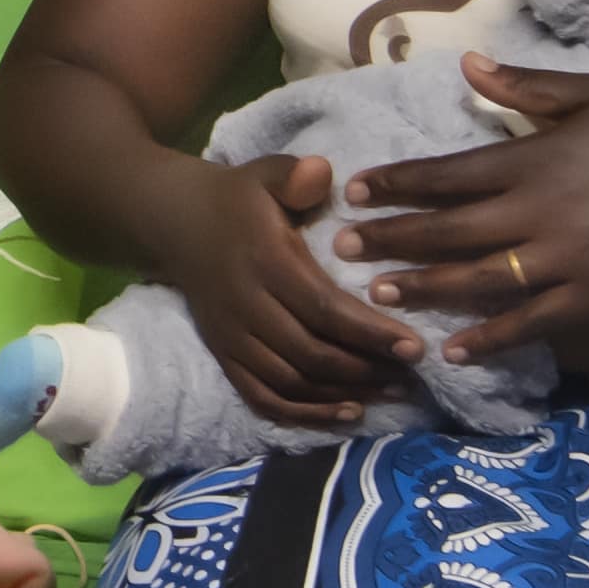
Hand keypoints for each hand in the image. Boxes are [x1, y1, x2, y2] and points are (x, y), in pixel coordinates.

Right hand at [166, 153, 419, 432]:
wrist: (174, 222)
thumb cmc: (237, 198)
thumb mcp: (265, 173)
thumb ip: (295, 175)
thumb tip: (323, 173)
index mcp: (265, 262)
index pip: (323, 308)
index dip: (369, 332)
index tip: (414, 347)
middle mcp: (246, 306)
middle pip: (310, 353)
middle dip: (366, 369)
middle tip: (413, 374)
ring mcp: (231, 337)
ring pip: (291, 381)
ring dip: (343, 395)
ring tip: (391, 393)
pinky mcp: (224, 355)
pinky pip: (262, 398)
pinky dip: (304, 414)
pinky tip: (346, 413)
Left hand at [340, 63, 588, 369]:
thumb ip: (526, 88)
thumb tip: (467, 69)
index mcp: (535, 161)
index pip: (449, 175)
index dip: (400, 183)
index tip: (358, 190)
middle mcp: (538, 216)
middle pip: (449, 231)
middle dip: (392, 239)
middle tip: (342, 249)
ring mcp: (563, 263)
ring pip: (477, 281)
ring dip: (424, 288)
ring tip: (378, 297)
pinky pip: (530, 324)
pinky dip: (490, 339)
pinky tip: (454, 350)